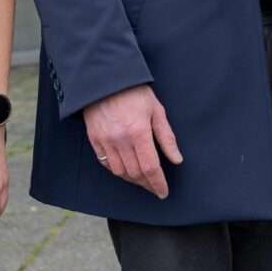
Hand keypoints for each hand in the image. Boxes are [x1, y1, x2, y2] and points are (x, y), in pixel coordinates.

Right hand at [82, 84, 182, 198]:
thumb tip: (177, 159)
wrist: (106, 78)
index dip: (158, 183)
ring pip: (120, 172)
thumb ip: (167, 137)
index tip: (163, 192)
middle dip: (147, 184)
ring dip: (133, 180)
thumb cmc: (135, 92)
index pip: (150, 167)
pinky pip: (106, 163)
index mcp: (139, 132)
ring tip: (142, 180)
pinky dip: (117, 171)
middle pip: (135, 173)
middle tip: (155, 187)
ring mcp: (105, 141)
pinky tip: (125, 169)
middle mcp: (121, 140)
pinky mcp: (94, 139)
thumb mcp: (156, 110)